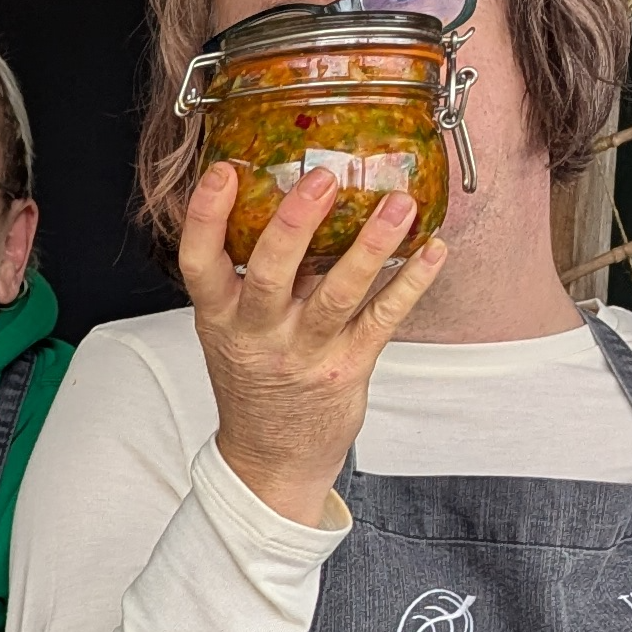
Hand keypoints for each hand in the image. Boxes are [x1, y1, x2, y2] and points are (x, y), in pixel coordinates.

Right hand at [181, 163, 450, 526]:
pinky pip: (382, 320)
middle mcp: (258, 335)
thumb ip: (250, 277)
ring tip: (398, 205)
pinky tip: (431, 251)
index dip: (205, 218)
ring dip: (370, 246)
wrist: (271, 457)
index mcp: (220, 318)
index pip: (199, 264)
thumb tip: (282, 197)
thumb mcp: (230, 330)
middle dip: (296, 223)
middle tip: (322, 180)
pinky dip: (410, 284)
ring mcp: (304, 353)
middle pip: (270, 273)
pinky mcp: (347, 368)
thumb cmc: (254, 381)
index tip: (223, 174)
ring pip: (337, 294)